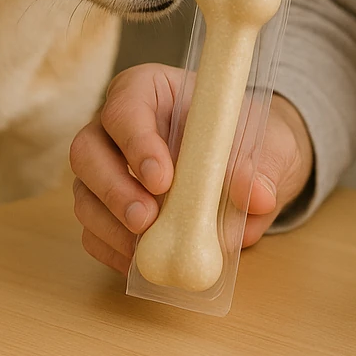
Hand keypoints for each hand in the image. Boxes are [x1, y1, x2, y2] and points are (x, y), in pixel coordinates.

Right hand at [69, 63, 313, 273]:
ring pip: (84, 193)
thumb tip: (256, 194)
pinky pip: (94, 232)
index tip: (163, 179)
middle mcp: (117, 128)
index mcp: (151, 90)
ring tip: (145, 248)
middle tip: (146, 219)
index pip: (126, 107)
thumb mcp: (271, 144)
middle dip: (113, 188)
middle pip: (87, 150)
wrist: (254, 170)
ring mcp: (106, 170)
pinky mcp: (107, 210)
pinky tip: (142, 264)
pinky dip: (113, 250)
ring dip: (109, 224)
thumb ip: (264, 164)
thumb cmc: (252, 140)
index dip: (136, 142)